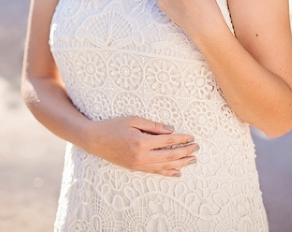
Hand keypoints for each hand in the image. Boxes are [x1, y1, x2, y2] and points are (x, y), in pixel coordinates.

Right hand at [81, 117, 197, 176]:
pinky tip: (177, 172)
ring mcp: (139, 164)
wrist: (95, 140)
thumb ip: (152, 125)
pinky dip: (168, 172)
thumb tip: (171, 130)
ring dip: (181, 163)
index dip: (181, 139)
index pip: (167, 141)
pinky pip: (155, 172)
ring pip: (165, 166)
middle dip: (185, 152)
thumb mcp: (132, 120)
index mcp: (141, 142)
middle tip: (196, 148)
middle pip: (169, 155)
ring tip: (192, 160)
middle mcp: (142, 156)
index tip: (191, 137)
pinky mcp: (136, 168)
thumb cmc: (112, 126)